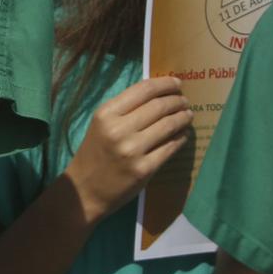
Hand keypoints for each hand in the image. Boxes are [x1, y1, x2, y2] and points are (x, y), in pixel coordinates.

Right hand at [64, 76, 190, 222]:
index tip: (177, 83)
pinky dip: (181, 137)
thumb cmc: (94, 152)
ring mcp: (133, 150)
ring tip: (187, 115)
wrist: (85, 189)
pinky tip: (183, 134)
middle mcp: (119, 129)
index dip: (165, 84)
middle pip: (159, 106)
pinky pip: (171, 147)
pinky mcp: (144, 169)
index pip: (144, 90)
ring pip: (169, 125)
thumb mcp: (101, 124)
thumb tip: (159, 94)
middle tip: (184, 101)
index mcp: (106, 114)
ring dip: (183, 117)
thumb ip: (125, 109)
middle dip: (177, 100)